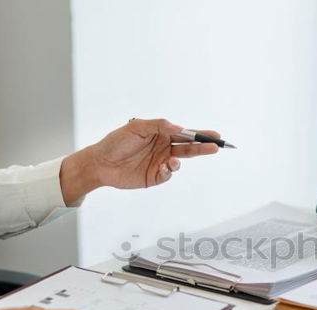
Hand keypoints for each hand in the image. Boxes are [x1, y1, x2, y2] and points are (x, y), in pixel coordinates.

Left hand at [59, 118, 220, 204]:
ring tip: (173, 160)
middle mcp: (163, 148)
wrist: (100, 163)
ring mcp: (160, 163)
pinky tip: (162, 167)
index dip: (201, 135)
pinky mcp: (154, 177)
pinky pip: (168, 175)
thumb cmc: (116, 142)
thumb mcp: (136, 127)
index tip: (215, 135)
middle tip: (216, 147)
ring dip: (180, 160)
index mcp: (162, 134)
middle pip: (188, 148)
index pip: (185, 134)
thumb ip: (159, 125)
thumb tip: (179, 128)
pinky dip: (168, 171)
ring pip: (179, 162)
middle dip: (203, 148)